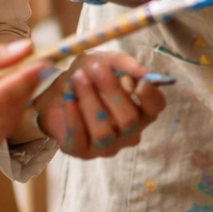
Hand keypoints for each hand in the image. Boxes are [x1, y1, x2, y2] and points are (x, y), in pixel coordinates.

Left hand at [34, 51, 167, 158]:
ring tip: (78, 79)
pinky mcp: (81, 151)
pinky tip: (69, 99)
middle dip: (112, 92)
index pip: (155, 108)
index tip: (141, 82)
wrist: (57, 94)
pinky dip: (74, 117)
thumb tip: (142, 72)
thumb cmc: (87, 76)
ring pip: (104, 132)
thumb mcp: (103, 60)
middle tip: (96, 69)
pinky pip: (80, 139)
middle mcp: (128, 132)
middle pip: (129, 121)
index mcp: (141, 110)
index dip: (151, 97)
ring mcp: (107, 145)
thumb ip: (123, 63)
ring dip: (90, 102)